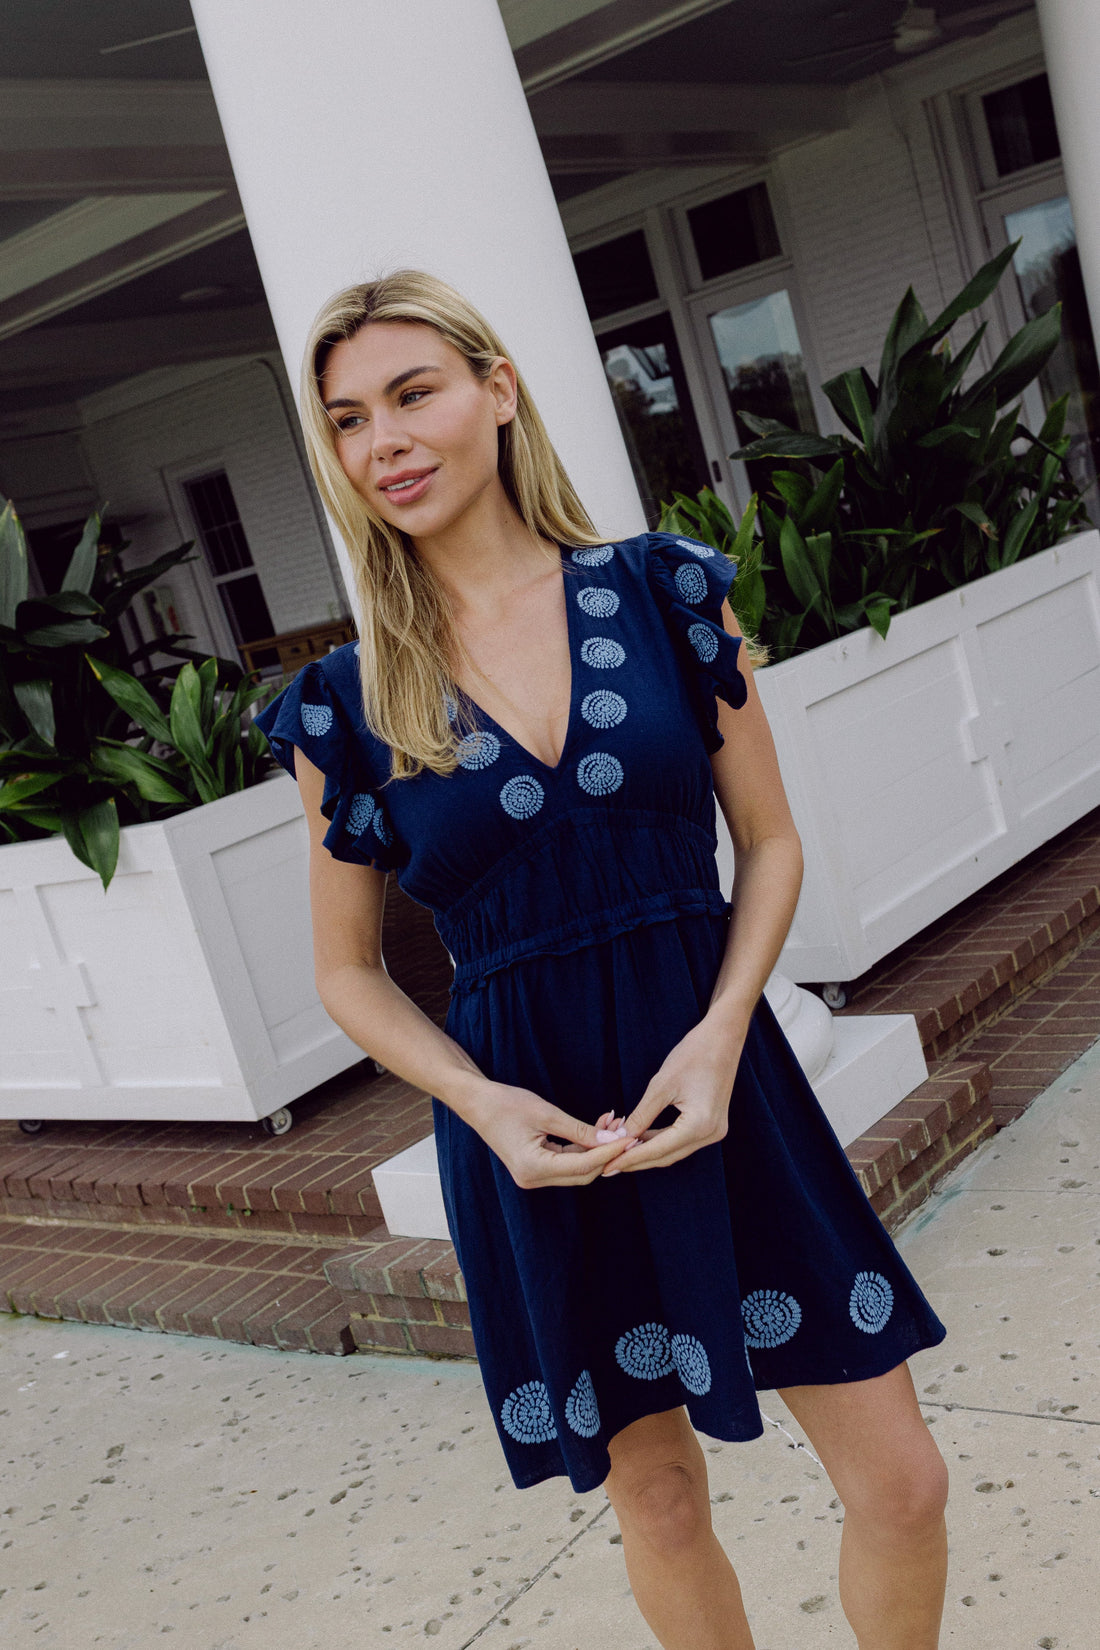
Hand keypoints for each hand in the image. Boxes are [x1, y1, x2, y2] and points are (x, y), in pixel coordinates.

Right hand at [469, 1083, 635, 1188]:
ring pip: (577, 1168)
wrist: (477, 1103)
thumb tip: (612, 1139)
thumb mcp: (546, 1113)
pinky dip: (583, 1147)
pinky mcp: (535, 1169)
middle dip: (607, 1153)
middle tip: (627, 1130)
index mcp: (533, 1168)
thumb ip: (579, 1130)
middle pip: (583, 1173)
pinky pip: (566, 1162)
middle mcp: (533, 1179)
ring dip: (597, 1149)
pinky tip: (598, 1129)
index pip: (582, 1165)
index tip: (630, 1137)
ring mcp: (533, 1177)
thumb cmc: (506, 1104)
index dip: (609, 1152)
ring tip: (614, 1124)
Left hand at [602, 1018, 746, 1175]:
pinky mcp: (712, 1125)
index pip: (658, 1150)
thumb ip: (641, 1115)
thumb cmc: (693, 1055)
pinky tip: (641, 1139)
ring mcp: (714, 1131)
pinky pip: (682, 1141)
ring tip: (620, 1153)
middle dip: (637, 1160)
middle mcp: (710, 1134)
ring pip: (674, 1151)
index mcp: (699, 1125)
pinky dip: (661, 1141)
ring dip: (648, 1152)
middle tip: (608, 1166)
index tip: (607, 1167)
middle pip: (667, 1156)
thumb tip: (620, 1138)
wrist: (723, 1038)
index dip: (630, 1158)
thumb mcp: (661, 1085)